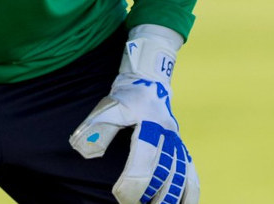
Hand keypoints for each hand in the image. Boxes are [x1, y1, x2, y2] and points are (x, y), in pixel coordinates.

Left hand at [69, 27, 198, 203]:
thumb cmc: (126, 96)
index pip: (145, 157)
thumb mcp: (108, 106)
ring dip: (168, 197)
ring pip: (179, 175)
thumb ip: (96, 127)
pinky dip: (189, 193)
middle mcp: (167, 133)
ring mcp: (177, 141)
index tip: (117, 193)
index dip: (133, 180)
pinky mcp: (181, 147)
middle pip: (163, 171)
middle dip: (149, 193)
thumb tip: (82, 151)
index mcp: (149, 122)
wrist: (149, 81)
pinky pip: (191, 173)